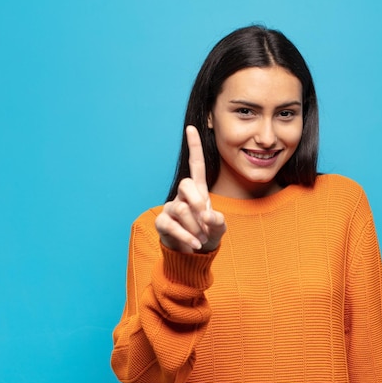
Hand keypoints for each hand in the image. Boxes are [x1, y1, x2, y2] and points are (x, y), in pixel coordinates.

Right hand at [155, 125, 226, 252]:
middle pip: (186, 184)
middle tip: (206, 221)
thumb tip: (206, 216)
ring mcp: (171, 207)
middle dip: (198, 203)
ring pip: (182, 208)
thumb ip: (218, 221)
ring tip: (202, 238)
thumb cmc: (207, 234)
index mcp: (198, 191)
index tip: (192, 128)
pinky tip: (195, 245)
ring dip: (196, 227)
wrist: (194, 255)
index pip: (195, 165)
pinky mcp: (162, 222)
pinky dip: (187, 237)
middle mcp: (182, 196)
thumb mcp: (219, 227)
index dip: (194, 147)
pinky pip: (172, 225)